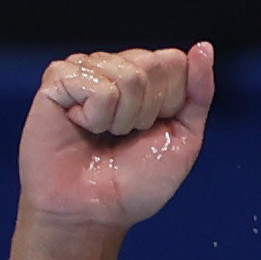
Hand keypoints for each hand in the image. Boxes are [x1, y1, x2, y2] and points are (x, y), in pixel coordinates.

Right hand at [19, 44, 214, 230]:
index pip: (174, 62)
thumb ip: (198, 93)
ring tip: (102, 135)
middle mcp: (114, 68)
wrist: (94, 212)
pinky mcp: (57, 79)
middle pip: (152, 64)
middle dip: (147, 112)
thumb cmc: (135, 184)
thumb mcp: (184, 139)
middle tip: (124, 138)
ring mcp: (85, 71)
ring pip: (126, 75)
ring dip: (122, 118)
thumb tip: (203, 47)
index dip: (169, 104)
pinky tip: (79, 126)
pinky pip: (96, 85)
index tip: (151, 133)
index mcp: (146, 79)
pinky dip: (96, 115)